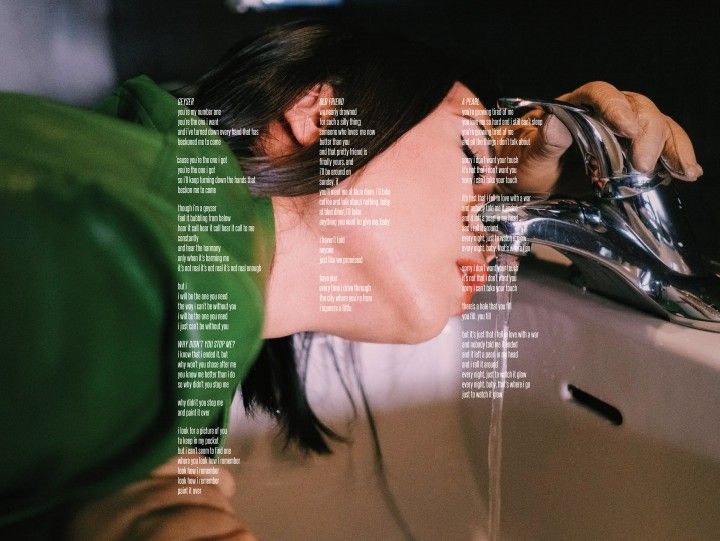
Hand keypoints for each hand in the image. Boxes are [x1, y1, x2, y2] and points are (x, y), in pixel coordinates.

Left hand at [495, 81, 702, 193]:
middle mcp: (602, 112)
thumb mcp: (524, 159)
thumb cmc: (520, 165)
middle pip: (637, 109)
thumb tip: (554, 124)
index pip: (601, 94)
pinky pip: (660, 146)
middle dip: (647, 135)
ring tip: (684, 171)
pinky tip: (688, 173)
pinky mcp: (630, 150)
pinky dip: (676, 158)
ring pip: (656, 126)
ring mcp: (620, 131)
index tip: (627, 128)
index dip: (616, 108)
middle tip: (643, 165)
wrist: (523, 182)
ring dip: (673, 147)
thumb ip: (540, 144)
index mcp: (574, 106)